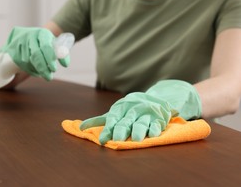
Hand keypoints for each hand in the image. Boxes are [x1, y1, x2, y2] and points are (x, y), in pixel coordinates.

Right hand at [0, 27, 69, 80]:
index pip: (46, 47)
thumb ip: (61, 52)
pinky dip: (29, 69)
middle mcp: (30, 36)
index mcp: (43, 33)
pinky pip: (21, 63)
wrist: (23, 37)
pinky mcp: (12, 49)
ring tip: (43, 72)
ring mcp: (20, 42)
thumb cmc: (44, 43)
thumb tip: (65, 64)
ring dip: (37, 69)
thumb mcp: (53, 44)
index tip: (55, 69)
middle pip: (36, 55)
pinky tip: (34, 69)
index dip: (50, 59)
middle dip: (43, 67)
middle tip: (49, 77)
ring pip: (29, 61)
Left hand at [80, 80, 201, 144]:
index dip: (108, 129)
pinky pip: (157, 124)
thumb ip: (99, 121)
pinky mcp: (159, 119)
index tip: (102, 140)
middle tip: (117, 140)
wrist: (154, 99)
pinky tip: (153, 134)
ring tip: (135, 140)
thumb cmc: (129, 110)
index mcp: (121, 108)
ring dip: (138, 131)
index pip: (113, 119)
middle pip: (126, 122)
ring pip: (141, 123)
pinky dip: (155, 129)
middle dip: (122, 130)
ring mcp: (146, 113)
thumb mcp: (115, 112)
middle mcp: (133, 109)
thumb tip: (80, 128)